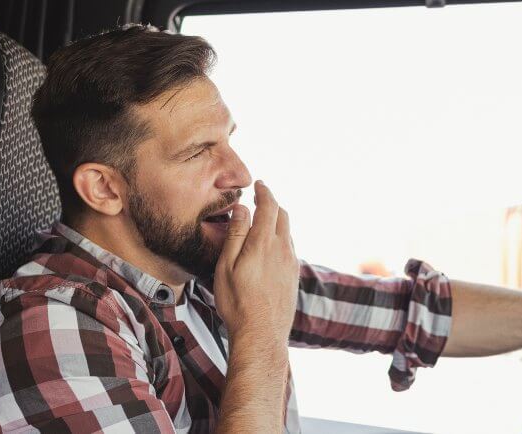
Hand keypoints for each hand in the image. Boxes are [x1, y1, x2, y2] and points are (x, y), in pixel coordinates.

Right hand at [213, 180, 298, 339]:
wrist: (262, 334)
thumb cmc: (237, 302)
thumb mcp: (227, 267)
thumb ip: (236, 235)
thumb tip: (242, 209)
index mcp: (264, 243)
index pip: (269, 207)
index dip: (264, 192)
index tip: (259, 185)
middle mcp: (283, 249)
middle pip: (283, 216)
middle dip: (272, 204)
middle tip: (260, 200)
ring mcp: (292, 263)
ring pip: (288, 233)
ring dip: (277, 223)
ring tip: (263, 223)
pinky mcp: (294, 276)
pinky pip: (290, 249)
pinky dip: (281, 239)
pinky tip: (270, 248)